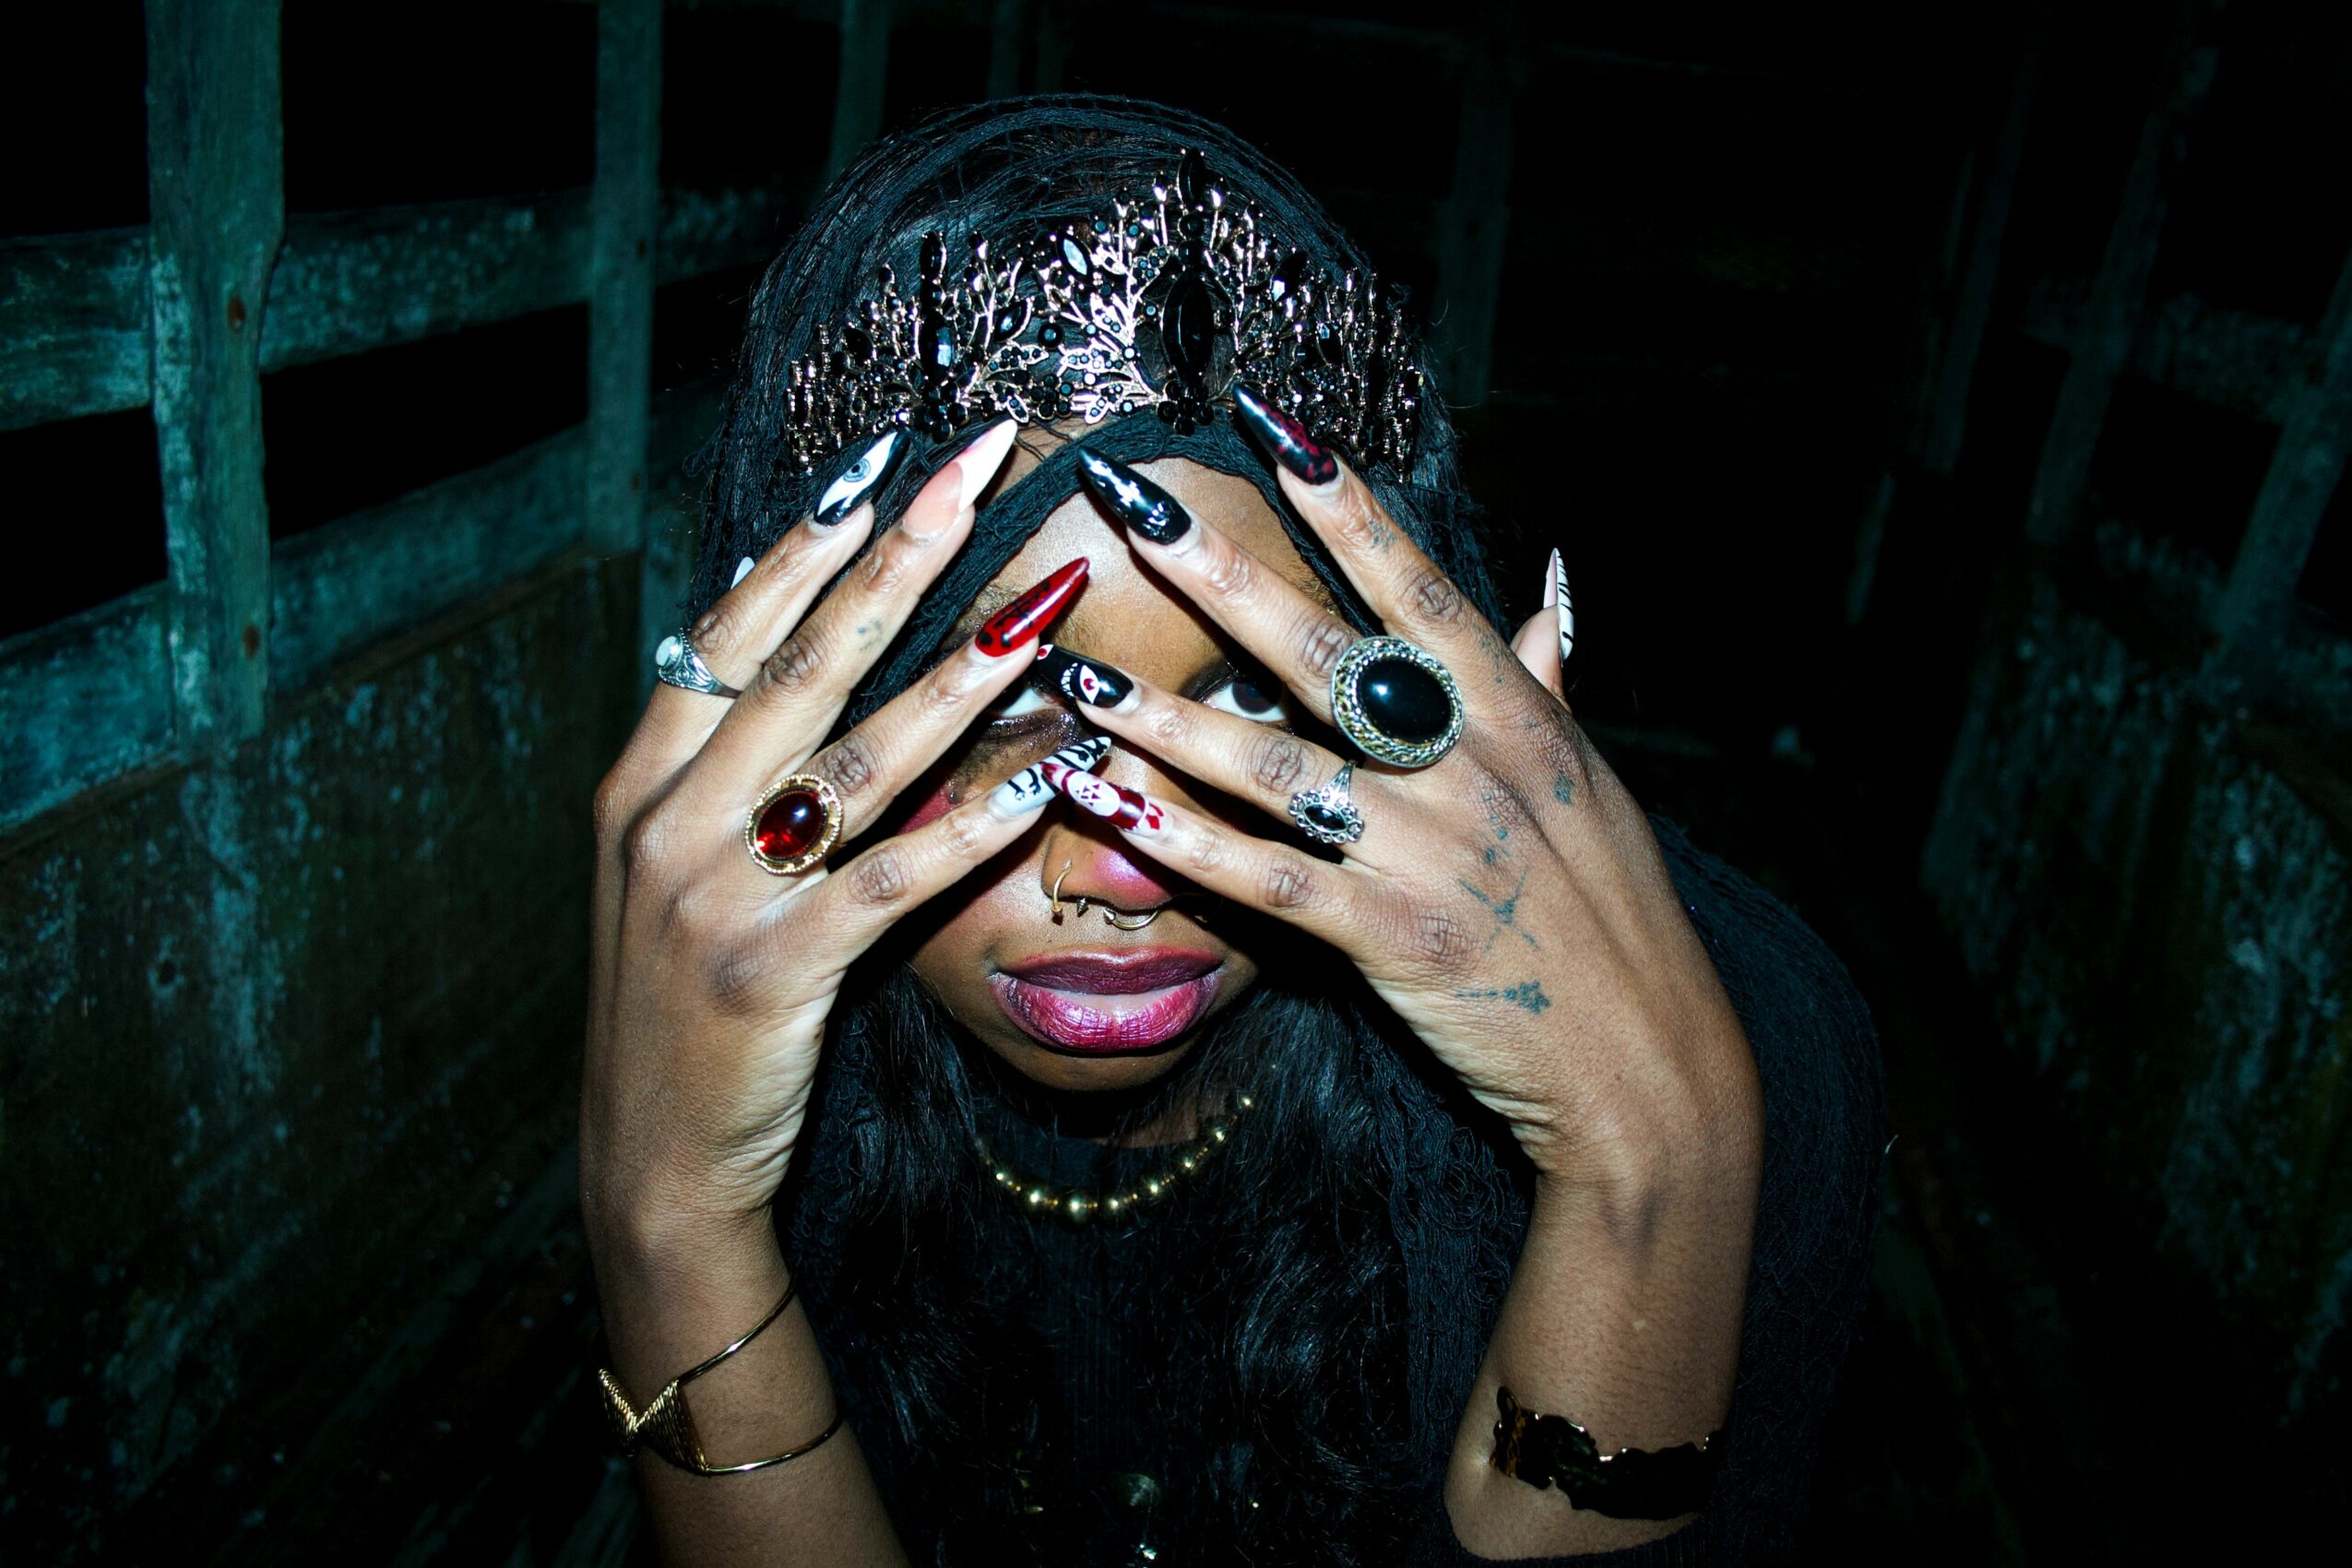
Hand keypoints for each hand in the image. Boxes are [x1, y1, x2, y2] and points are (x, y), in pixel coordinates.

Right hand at [583, 421, 1091, 1257]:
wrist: (653, 1158)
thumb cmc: (687, 1000)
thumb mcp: (683, 866)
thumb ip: (733, 767)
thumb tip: (817, 652)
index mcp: (644, 776)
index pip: (736, 627)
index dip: (814, 536)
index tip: (889, 456)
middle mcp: (670, 818)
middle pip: (803, 660)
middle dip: (899, 554)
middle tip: (977, 467)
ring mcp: (716, 894)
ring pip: (857, 757)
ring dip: (962, 672)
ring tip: (1046, 603)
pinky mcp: (774, 972)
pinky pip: (894, 880)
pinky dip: (975, 822)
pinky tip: (1049, 774)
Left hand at [1058, 425, 1759, 1189]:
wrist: (1648, 1070)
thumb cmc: (1613, 920)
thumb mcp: (1591, 790)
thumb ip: (1547, 683)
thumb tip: (1546, 584)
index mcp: (1520, 721)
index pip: (1418, 589)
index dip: (1345, 506)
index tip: (1273, 426)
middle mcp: (1471, 771)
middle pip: (1324, 654)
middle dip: (1217, 574)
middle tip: (1126, 503)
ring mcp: (1428, 855)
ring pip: (1274, 768)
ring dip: (1164, 718)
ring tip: (1073, 674)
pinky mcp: (1393, 940)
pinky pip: (1271, 882)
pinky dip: (1186, 845)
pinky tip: (1111, 808)